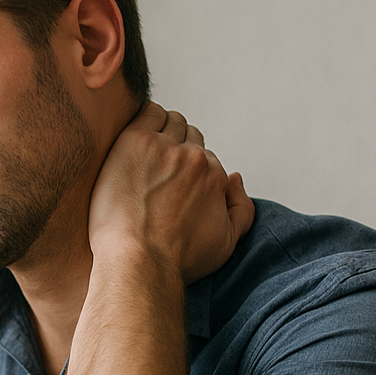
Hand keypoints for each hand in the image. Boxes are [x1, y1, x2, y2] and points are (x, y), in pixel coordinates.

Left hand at [88, 102, 253, 282]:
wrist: (139, 262)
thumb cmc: (176, 261)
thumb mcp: (225, 245)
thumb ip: (242, 210)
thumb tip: (235, 177)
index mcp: (216, 177)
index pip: (205, 158)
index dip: (186, 169)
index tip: (168, 181)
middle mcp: (195, 158)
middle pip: (189, 136)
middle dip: (176, 148)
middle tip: (154, 168)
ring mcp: (165, 147)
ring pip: (170, 121)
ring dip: (161, 131)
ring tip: (143, 155)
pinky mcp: (136, 141)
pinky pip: (148, 112)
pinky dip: (145, 118)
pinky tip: (134, 139)